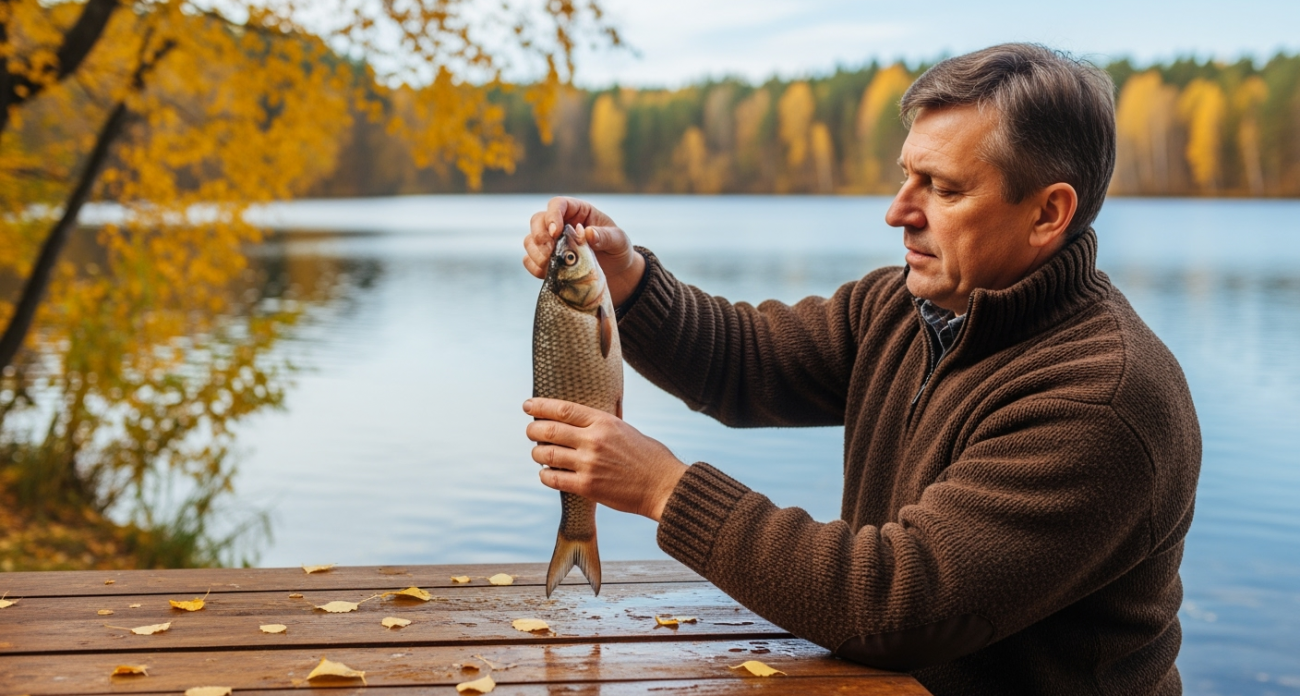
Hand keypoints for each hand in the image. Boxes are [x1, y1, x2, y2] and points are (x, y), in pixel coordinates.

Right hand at [524, 196, 645, 307]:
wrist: (617, 274)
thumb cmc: (618, 251)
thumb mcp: (619, 241)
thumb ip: (606, 236)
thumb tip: (588, 233)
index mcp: (578, 211)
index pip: (558, 204)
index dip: (552, 216)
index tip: (555, 233)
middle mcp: (561, 224)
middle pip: (537, 220)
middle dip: (540, 236)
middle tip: (551, 252)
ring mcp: (552, 243)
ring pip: (530, 240)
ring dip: (536, 253)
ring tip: (550, 265)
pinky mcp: (547, 261)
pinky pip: (530, 261)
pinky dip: (534, 267)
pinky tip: (548, 274)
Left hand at [524, 397, 686, 521]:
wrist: (663, 486)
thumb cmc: (648, 457)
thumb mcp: (625, 429)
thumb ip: (601, 424)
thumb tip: (575, 420)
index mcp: (604, 422)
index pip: (563, 409)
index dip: (540, 406)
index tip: (527, 405)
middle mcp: (594, 440)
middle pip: (549, 430)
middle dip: (533, 430)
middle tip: (531, 431)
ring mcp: (589, 464)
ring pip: (546, 455)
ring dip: (537, 453)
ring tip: (539, 454)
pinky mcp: (588, 486)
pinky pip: (554, 478)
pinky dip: (545, 475)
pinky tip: (547, 473)